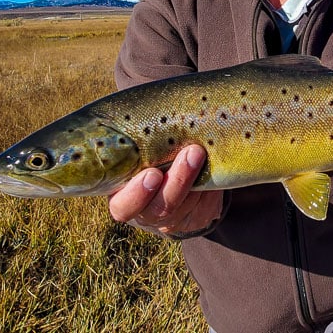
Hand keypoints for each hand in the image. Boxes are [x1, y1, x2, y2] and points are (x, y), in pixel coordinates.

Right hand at [108, 144, 222, 236]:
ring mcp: (173, 221)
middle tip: (191, 152)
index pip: (123, 206)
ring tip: (202, 150)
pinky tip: (210, 164)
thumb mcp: (132, 153)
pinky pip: (206, 206)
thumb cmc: (143, 158)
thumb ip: (133, 145)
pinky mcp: (196, 220)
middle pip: (161, 208)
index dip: (137, 194)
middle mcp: (146, 215)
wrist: (168, 178)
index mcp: (122, 199)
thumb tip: (132, 110)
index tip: (153, 173)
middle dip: (178, 181)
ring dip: (198, 177)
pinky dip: (210, 184)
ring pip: (187, 206)